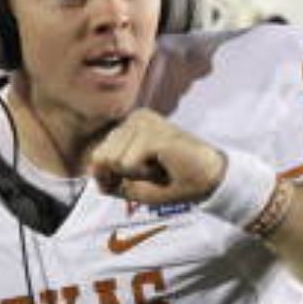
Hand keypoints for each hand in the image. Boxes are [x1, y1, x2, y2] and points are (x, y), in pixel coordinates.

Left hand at [87, 110, 226, 206]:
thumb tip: (93, 168)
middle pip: (100, 159)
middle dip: (124, 176)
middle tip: (155, 170)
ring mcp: (142, 122)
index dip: (114, 177)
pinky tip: (164, 165)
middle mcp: (133, 118)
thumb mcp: (130, 185)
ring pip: (112, 161)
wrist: (209, 182)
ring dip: (137, 175)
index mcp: (127, 126)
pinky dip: (144, 174)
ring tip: (160, 166)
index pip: (96, 157)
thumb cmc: (172, 181)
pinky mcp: (151, 132)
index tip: (144, 174)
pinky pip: (125, 164)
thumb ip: (106, 176)